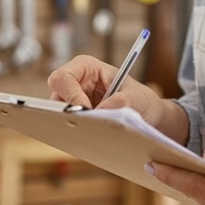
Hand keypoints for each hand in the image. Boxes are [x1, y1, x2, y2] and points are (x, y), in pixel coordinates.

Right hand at [47, 55, 187, 142]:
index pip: (63, 77)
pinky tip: (92, 137)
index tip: (85, 111)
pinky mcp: (76, 119)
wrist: (149, 117)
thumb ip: (122, 101)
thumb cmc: (143, 100)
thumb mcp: (139, 99)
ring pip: (58, 116)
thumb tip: (101, 110)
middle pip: (56, 98)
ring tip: (94, 132)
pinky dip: (77, 133)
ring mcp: (74, 102)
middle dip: (67, 113)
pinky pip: (66, 128)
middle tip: (85, 126)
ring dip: (73, 125)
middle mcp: (76, 83)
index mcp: (87, 67)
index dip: (70, 95)